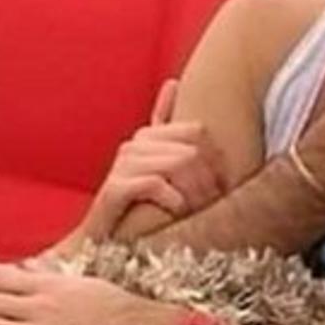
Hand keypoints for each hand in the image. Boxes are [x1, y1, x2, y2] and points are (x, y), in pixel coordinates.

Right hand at [55, 79, 226, 252]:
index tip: (220, 183)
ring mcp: (123, 164)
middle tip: (210, 203)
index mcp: (149, 136)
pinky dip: (173, 201)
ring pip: (179, 164)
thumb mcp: (162, 169)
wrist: (103, 243)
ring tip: (194, 210)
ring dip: (195, 193)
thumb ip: (169, 133)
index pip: (199, 130)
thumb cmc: (141, 207)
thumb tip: (172, 82)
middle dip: (209, 180)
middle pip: (193, 150)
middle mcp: (135, 145)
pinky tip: (174, 212)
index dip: (216, 158)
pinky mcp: (115, 188)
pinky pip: (156, 184)